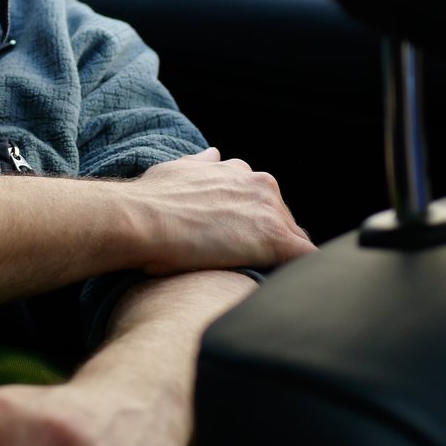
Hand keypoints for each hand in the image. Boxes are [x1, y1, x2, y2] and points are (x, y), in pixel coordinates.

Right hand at [129, 147, 314, 274]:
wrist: (140, 218)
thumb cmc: (150, 200)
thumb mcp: (178, 169)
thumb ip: (202, 165)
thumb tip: (214, 154)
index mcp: (239, 172)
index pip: (263, 204)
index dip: (254, 228)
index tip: (240, 246)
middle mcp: (260, 184)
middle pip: (283, 222)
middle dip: (269, 244)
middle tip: (248, 269)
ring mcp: (270, 211)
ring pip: (296, 242)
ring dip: (283, 261)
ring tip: (266, 285)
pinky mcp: (275, 239)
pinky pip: (305, 259)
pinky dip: (301, 275)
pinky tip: (288, 291)